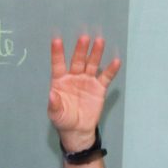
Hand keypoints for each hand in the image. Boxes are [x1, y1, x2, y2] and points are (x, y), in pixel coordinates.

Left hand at [48, 35, 121, 151]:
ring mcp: (87, 81)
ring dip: (95, 53)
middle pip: (77, 60)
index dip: (57, 53)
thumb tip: (51, 94)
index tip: (56, 40)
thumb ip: (54, 104)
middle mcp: (73, 77)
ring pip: (92, 64)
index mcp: (60, 81)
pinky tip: (116, 61)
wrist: (78, 130)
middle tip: (84, 38)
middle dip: (80, 49)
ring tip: (99, 41)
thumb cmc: (63, 119)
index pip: (58, 64)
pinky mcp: (99, 88)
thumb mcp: (56, 114)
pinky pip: (106, 77)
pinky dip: (111, 69)